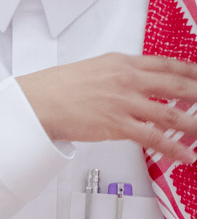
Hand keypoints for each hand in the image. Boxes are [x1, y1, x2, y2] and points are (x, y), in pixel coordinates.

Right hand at [18, 55, 196, 152]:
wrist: (38, 101)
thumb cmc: (58, 88)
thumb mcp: (95, 69)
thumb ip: (119, 74)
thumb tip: (136, 83)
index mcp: (123, 62)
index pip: (167, 64)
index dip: (191, 71)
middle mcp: (128, 79)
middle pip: (177, 86)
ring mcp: (125, 102)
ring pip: (172, 113)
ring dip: (195, 125)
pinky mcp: (118, 125)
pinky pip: (154, 138)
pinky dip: (173, 148)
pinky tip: (186, 155)